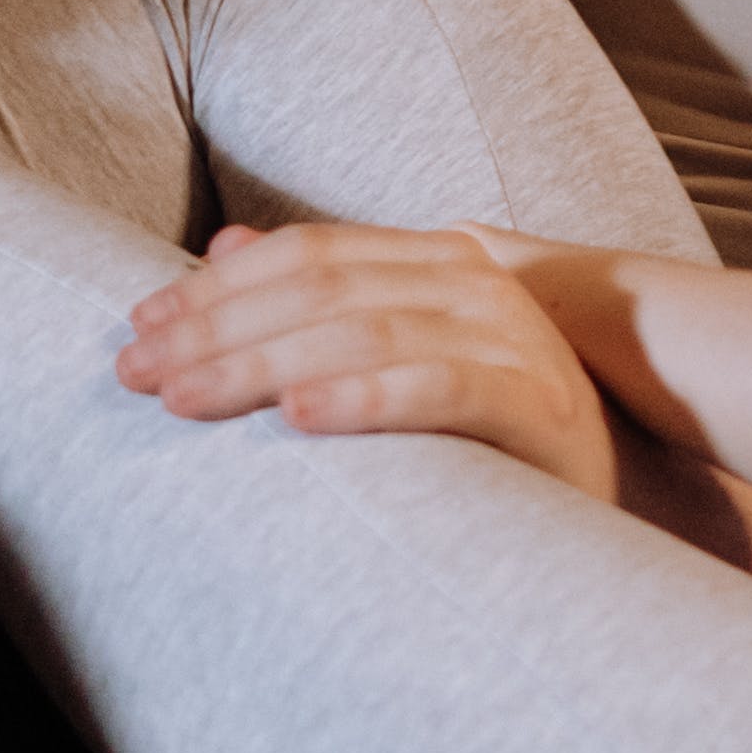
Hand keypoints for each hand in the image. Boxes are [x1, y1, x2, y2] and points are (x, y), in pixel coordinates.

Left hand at [113, 222, 623, 502]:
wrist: (618, 505)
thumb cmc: (491, 440)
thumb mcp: (405, 358)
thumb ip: (327, 300)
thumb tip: (224, 247)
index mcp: (440, 261)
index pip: (310, 253)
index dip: (217, 287)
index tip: (138, 327)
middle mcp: (477, 285)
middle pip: (322, 288)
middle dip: (216, 329)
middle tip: (134, 371)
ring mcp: (512, 340)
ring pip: (364, 332)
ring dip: (261, 364)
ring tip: (185, 396)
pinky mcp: (537, 407)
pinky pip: (440, 391)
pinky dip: (365, 399)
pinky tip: (299, 420)